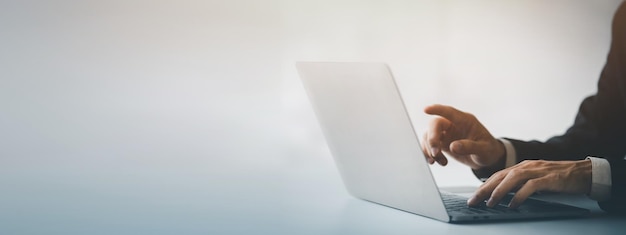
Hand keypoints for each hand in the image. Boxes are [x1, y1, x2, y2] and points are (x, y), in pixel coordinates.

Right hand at [421, 104, 504, 169]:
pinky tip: (435, 162)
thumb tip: (453, 146)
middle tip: (436, 154)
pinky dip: (428, 153)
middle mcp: (453, 124)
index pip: (449, 112)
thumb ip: (470, 147)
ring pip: (429, 135)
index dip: (437, 110)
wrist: (487, 158)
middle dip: (432, 139)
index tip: (426, 110)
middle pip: (435, 125)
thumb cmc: (488, 150)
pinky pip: (428, 144)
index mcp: (465, 121)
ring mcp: (446, 133)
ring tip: (441, 162)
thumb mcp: (484, 150)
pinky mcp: (442, 142)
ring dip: (430, 149)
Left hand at [468, 159, 591, 207]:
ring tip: (490, 203)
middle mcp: (527, 166)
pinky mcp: (550, 178)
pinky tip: (513, 204)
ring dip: (499, 191)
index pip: (498, 175)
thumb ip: (521, 184)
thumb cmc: (559, 177)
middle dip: (485, 189)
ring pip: (512, 179)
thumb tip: (503, 196)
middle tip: (474, 201)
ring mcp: (538, 171)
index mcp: (522, 166)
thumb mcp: (536, 179)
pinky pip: (531, 186)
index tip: (473, 197)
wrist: (584, 172)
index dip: (483, 185)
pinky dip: (520, 195)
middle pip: (500, 176)